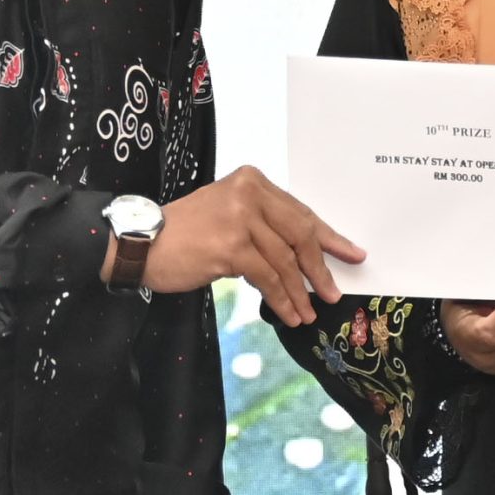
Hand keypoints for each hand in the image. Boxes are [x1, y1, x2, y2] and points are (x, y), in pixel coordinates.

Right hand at [119, 166, 362, 326]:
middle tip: (333, 292)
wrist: (141, 243)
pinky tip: (288, 314)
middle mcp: (248, 193)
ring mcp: (240, 219)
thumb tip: (304, 255)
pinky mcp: (231, 247)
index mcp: (252, 181)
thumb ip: (263, 225)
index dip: (329, 236)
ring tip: (308, 313)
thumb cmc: (185, 233)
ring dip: (300, 292)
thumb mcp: (229, 215)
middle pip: (300, 233)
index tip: (352, 254)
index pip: (300, 211)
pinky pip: (268, 278)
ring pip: (285, 260)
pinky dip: (281, 299)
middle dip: (321, 267)